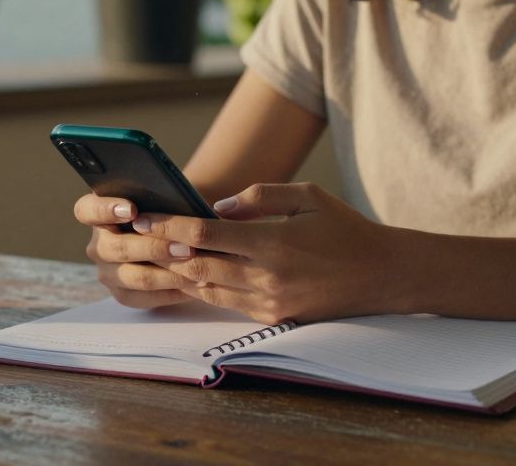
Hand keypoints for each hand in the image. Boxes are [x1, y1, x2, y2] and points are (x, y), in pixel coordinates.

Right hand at [74, 193, 199, 309]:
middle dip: (154, 248)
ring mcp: (107, 271)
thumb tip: (178, 202)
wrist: (179, 235)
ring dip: (168, 273)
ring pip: (134, 277)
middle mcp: (98, 244)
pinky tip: (193, 284)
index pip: (86, 210)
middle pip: (116, 248)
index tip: (133, 209)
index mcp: (97, 213)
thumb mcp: (163, 198)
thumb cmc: (169, 210)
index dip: (105, 209)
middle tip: (186, 247)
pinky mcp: (122, 293)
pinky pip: (143, 297)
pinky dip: (171, 291)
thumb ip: (161, 198)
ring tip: (196, 267)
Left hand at [140, 183, 396, 324]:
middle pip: (195, 265)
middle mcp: (266, 277)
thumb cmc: (345, 229)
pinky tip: (186, 274)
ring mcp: (268, 302)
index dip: (169, 225)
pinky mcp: (273, 318)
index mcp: (273, 242)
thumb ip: (259, 197)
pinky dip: (201, 288)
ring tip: (150, 254)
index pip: (205, 233)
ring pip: (205, 288)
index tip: (144, 215)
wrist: (381, 276)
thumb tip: (216, 206)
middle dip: (160, 250)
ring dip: (176, 271)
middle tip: (134, 235)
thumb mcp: (308, 196)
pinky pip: (225, 303)